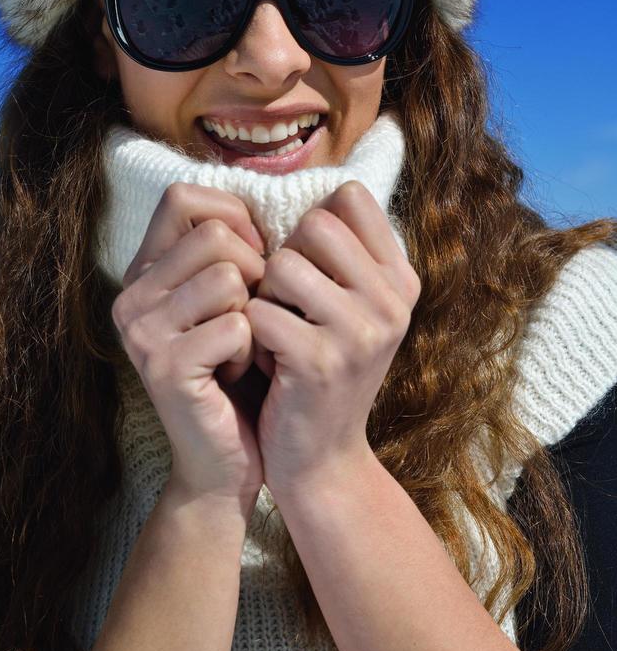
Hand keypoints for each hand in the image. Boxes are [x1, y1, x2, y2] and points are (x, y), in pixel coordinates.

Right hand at [111, 182, 266, 516]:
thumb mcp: (232, 297)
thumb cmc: (240, 368)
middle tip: (247, 318)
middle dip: (255, 273)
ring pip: (230, 278)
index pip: (183, 197)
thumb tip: (267, 199)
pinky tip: (233, 375)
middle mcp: (131, 294)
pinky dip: (252, 351)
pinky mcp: (164, 366)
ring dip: (253, 316)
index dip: (234, 218)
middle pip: (216, 235)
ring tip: (237, 349)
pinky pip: (238, 326)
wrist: (225, 459)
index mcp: (144, 270)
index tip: (253, 257)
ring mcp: (141, 330)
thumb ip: (232, 246)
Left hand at [243, 180, 420, 498]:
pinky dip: (248, 332)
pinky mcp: (319, 361)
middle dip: (284, 258)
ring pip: (282, 264)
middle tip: (285, 303)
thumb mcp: (351, 307)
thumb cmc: (322, 368)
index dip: (313, 222)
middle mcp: (392, 300)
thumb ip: (344, 253)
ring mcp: (361, 332)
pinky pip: (258, 311)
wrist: (321, 460)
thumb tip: (321, 191)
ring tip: (274, 330)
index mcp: (401, 279)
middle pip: (314, 224)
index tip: (308, 265)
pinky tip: (264, 359)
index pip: (350, 197)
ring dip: (263, 295)